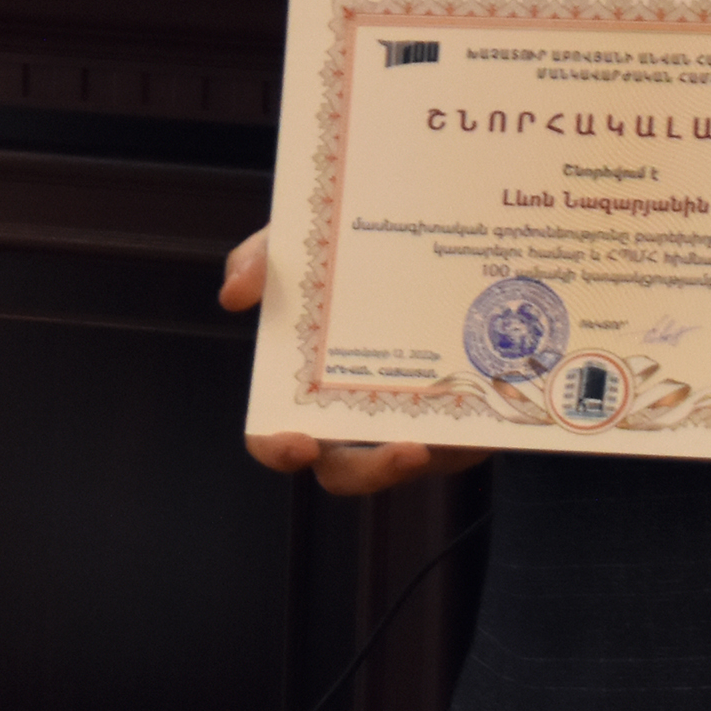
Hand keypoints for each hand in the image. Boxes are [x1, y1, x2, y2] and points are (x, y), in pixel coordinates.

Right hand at [222, 229, 487, 496]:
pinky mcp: (464, 416)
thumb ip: (261, 259)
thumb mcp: (301, 247)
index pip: (277, 437)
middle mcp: (355, 414)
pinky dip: (472, 429)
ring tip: (428, 441)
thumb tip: (234, 295)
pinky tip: (477, 403)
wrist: (430, 238)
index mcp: (307, 387)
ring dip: (422, 458)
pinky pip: (468, 438)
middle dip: (368, 472)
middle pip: (347, 472)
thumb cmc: (350, 257)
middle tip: (397, 452)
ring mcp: (410, 421)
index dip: (278, 449)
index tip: (296, 443)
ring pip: (410, 463)